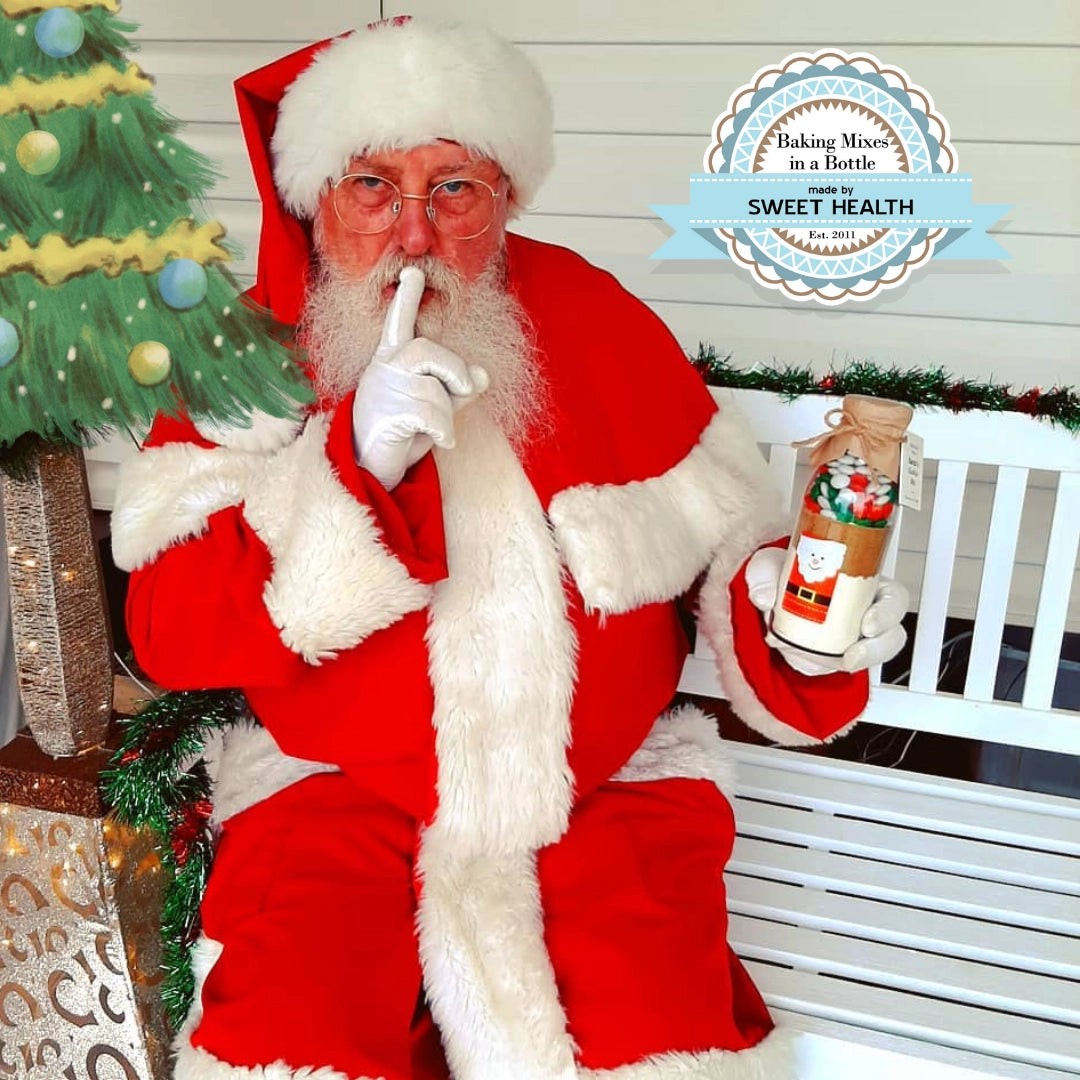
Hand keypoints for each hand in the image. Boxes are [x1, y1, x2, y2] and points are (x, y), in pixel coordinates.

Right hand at [352, 266, 488, 489]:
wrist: (371, 467)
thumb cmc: (404, 431)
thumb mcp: (436, 406)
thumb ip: (459, 388)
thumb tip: (484, 374)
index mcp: (392, 358)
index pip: (399, 322)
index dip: (407, 299)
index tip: (413, 273)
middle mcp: (384, 368)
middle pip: (427, 350)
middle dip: (454, 370)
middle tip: (466, 388)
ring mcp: (382, 390)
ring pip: (433, 389)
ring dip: (447, 413)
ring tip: (438, 430)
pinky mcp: (385, 414)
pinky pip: (430, 414)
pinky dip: (445, 431)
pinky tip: (441, 441)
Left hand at [745, 546, 907, 675]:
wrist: (767, 602)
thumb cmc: (780, 575)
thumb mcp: (769, 566)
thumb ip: (764, 575)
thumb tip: (764, 597)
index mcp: (861, 582)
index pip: (894, 597)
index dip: (889, 612)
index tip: (868, 624)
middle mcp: (865, 611)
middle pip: (891, 634)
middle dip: (878, 648)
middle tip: (852, 655)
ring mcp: (854, 638)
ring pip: (873, 656)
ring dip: (858, 661)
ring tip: (838, 661)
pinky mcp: (838, 657)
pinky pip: (842, 667)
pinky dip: (824, 666)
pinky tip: (804, 658)